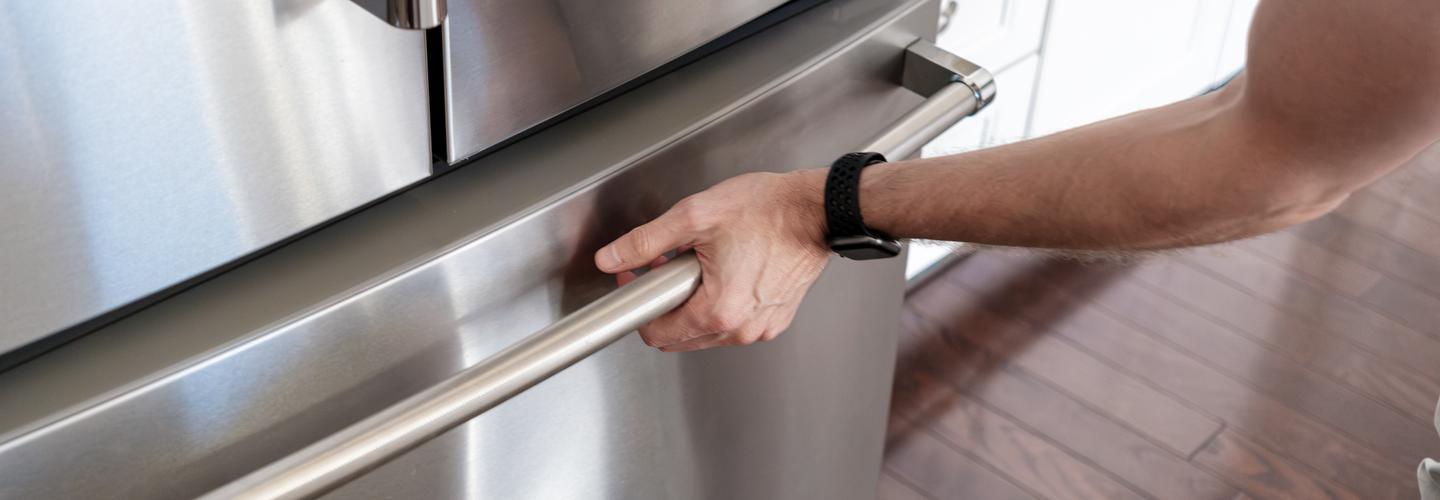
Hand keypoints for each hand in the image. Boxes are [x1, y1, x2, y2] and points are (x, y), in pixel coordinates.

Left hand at [595, 169, 830, 351]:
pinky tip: (728, 270)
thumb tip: (611, 257)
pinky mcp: (776, 319)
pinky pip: (735, 323)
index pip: (656, 334)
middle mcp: (741, 329)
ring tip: (703, 262)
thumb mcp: (695, 217)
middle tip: (669, 264)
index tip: (639, 277)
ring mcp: (762, 327)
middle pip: (680, 336)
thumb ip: (645, 241)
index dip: (639, 303)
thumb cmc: (768, 210)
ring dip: (694, 303)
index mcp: (718, 311)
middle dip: (667, 302)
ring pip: (707, 331)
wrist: (817, 210)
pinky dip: (723, 303)